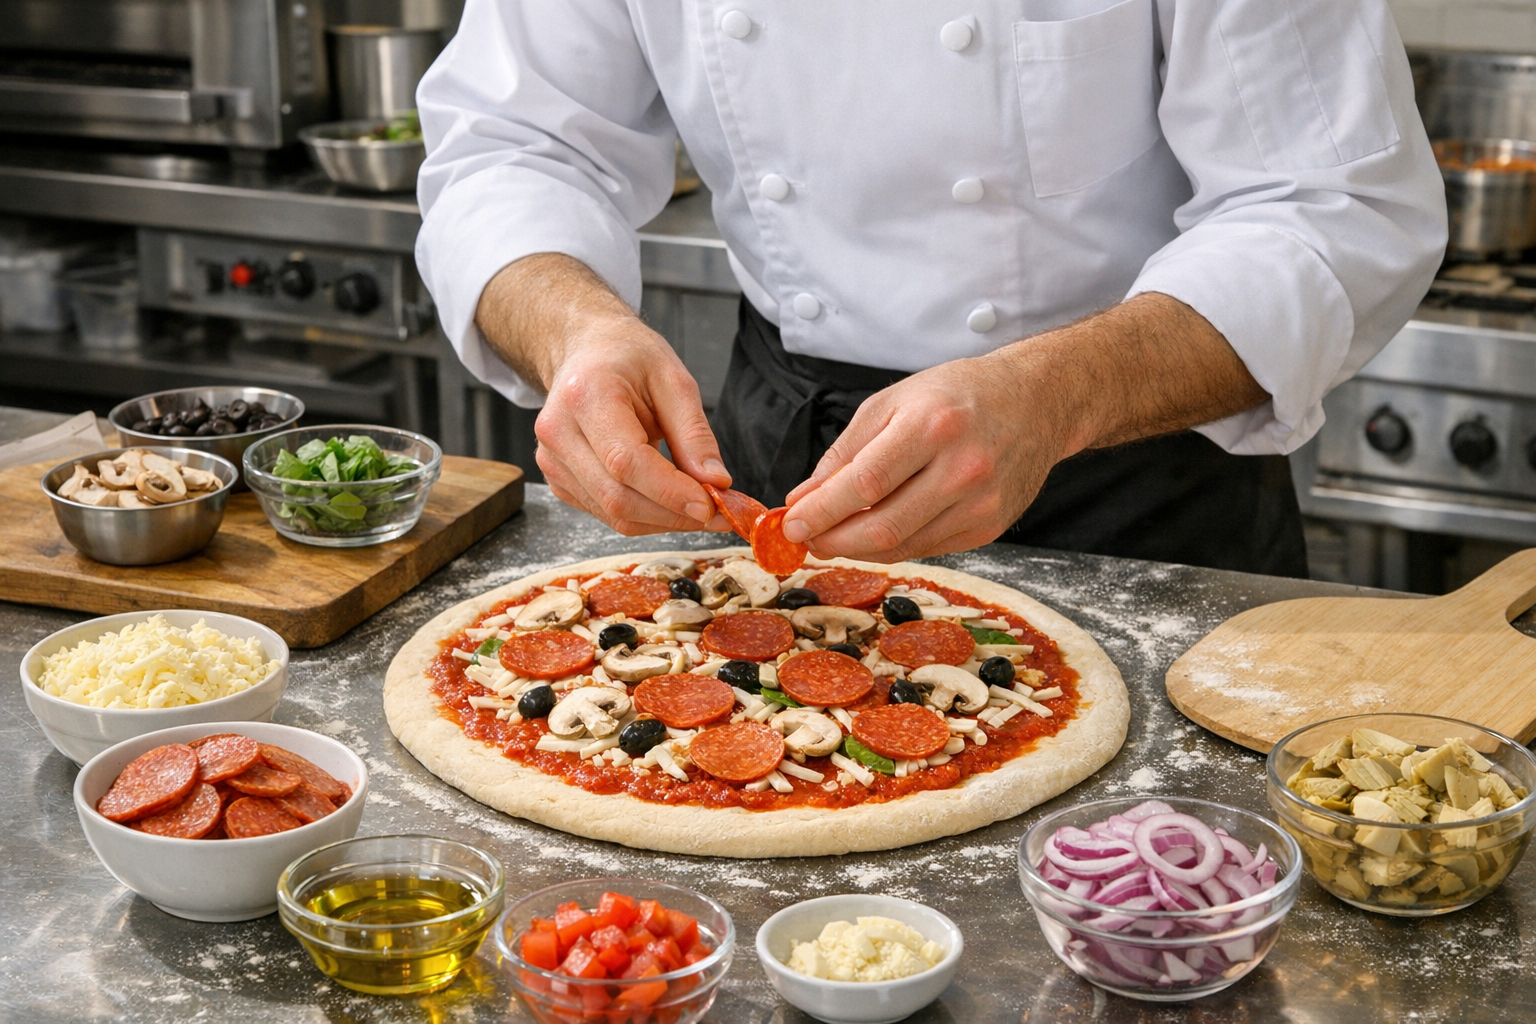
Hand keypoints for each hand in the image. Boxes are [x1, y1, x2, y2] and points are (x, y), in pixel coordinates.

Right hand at [535, 318, 732, 534]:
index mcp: (586, 395)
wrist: (587, 352)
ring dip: (662, 520)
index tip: (711, 506)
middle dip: (673, 514)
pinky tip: (667, 500)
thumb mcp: (674, 380)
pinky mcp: (558, 478)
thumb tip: (715, 483)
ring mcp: (551, 459)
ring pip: (613, 513)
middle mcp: (558, 431)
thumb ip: (694, 434)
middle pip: (617, 496)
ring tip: (698, 506)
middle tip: (717, 514)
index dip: (670, 492)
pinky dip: (644, 515)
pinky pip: (606, 512)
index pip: (626, 461)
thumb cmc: (629, 358)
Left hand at [779, 293, 1268, 560]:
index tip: (789, 523)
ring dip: (857, 547)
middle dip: (832, 540)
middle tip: (804, 538)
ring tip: (832, 535)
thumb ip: (845, 453)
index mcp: (932, 425)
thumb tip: (803, 498)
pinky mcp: (990, 527)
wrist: (1038, 402)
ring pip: (902, 545)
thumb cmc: (959, 394)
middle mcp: (962, 468)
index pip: (864, 485)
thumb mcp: (892, 403)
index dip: (821, 512)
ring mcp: (981, 503)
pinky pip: (927, 547)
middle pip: (882, 527)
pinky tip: (875, 532)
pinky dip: (893, 545)